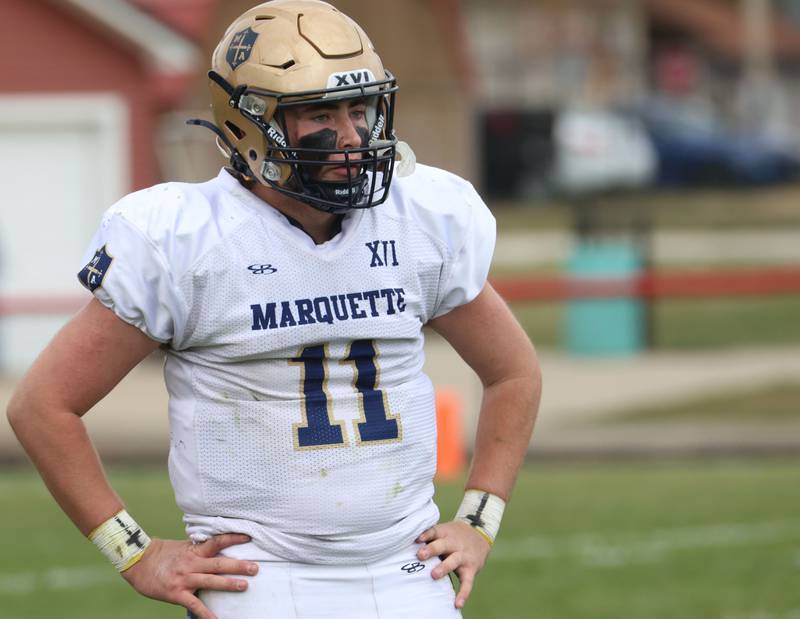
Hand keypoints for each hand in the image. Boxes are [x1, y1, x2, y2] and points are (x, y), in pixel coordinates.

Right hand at [121, 533, 257, 618]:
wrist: (138, 563)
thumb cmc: (162, 554)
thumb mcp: (183, 547)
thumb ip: (200, 548)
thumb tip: (218, 544)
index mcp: (194, 551)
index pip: (217, 542)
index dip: (233, 538)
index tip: (249, 537)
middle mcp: (191, 563)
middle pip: (218, 563)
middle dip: (238, 565)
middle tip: (256, 567)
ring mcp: (184, 579)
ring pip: (210, 581)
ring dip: (228, 583)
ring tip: (244, 585)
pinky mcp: (177, 594)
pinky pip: (194, 605)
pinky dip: (206, 614)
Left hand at [415, 520, 490, 608]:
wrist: (480, 533)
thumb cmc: (454, 535)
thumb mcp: (444, 531)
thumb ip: (430, 537)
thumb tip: (406, 544)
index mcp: (445, 533)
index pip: (434, 531)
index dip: (426, 534)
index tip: (417, 539)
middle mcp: (454, 543)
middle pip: (442, 545)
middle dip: (431, 550)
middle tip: (420, 555)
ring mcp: (463, 556)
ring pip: (453, 561)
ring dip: (444, 568)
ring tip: (433, 575)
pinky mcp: (471, 569)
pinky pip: (467, 582)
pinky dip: (463, 594)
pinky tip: (457, 603)